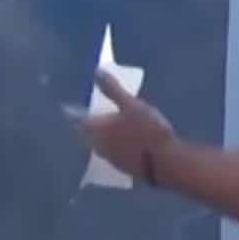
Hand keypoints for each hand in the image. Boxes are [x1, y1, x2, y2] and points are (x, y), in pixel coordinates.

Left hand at [78, 68, 175, 183]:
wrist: (166, 163)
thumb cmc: (147, 130)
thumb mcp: (132, 105)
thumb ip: (113, 90)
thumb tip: (96, 71)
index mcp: (97, 129)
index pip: (77, 120)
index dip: (74, 112)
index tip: (72, 106)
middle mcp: (98, 145)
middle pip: (86, 135)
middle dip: (87, 126)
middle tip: (91, 116)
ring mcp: (110, 159)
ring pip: (99, 145)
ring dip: (101, 137)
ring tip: (107, 129)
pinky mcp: (123, 168)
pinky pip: (112, 154)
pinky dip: (114, 147)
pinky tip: (123, 143)